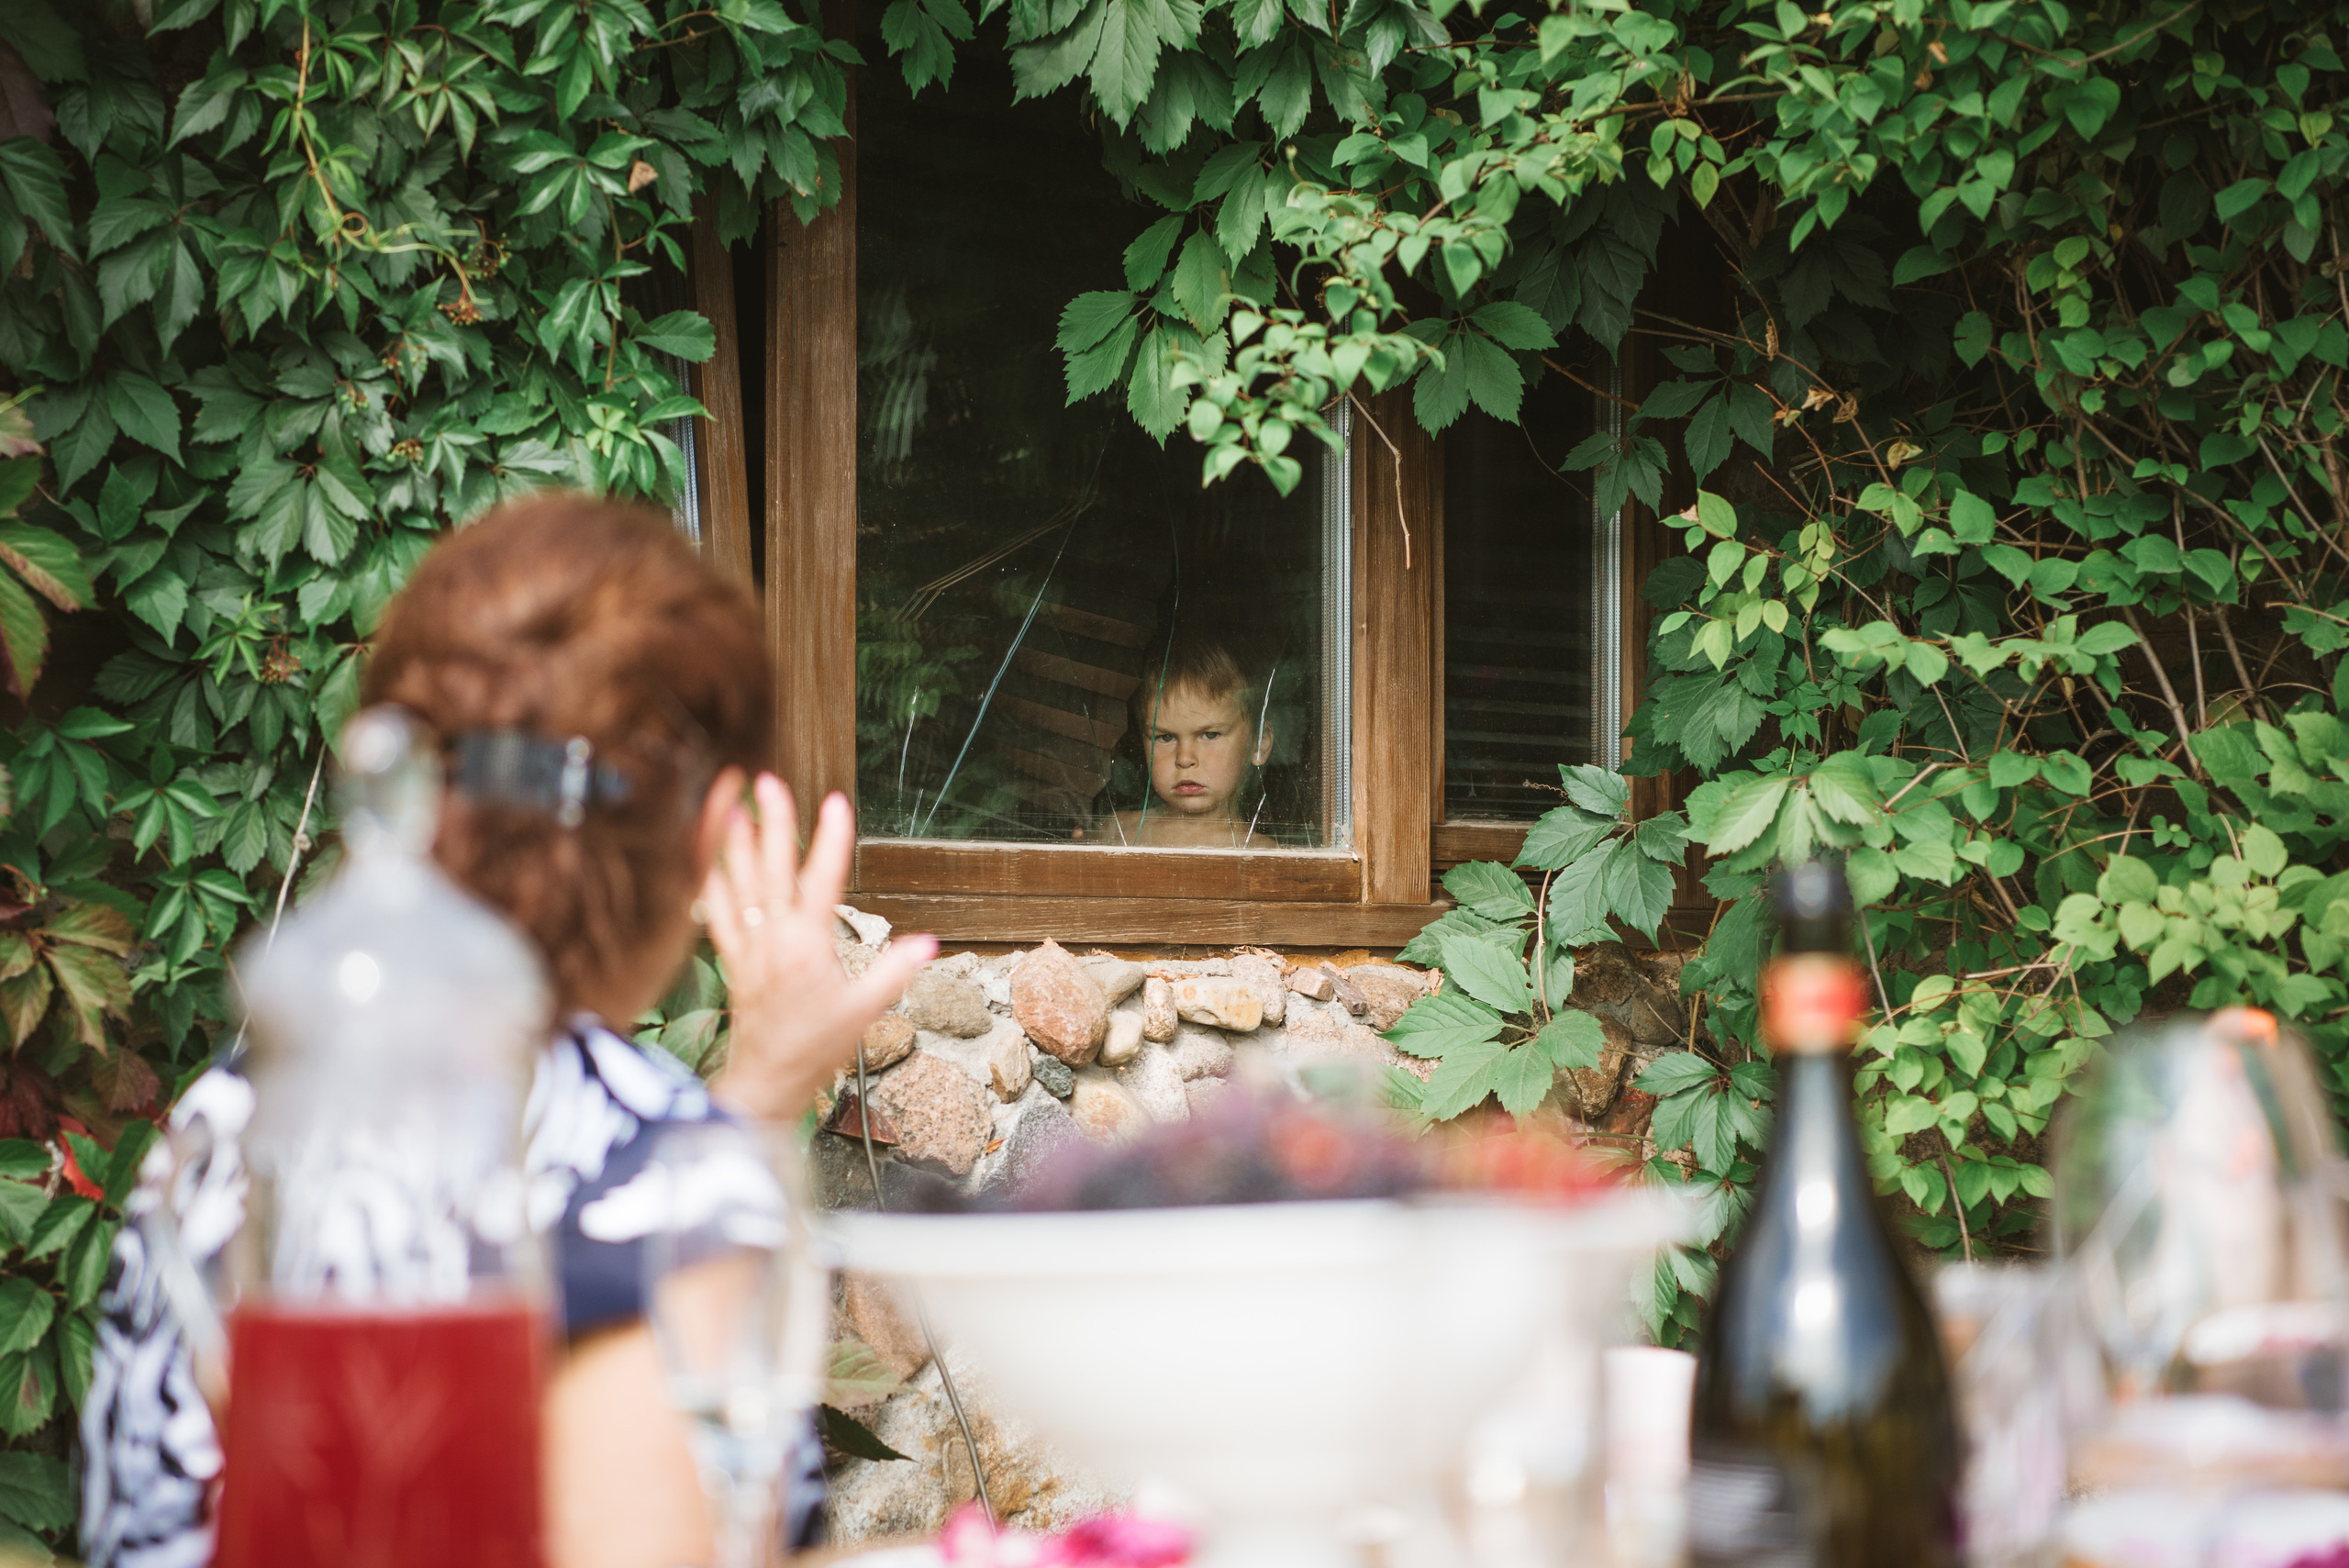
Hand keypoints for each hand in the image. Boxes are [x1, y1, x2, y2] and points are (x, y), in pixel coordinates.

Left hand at [701, 775, 934, 1119]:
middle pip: (770, 868)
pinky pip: (713, 908)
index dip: (831, 839)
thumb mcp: (865, 1013)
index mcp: (808, 946)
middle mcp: (772, 939)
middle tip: (767, 780)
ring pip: (735, 881)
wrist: (767, 1079)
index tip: (836, 802)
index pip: (822, 880)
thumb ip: (895, 972)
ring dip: (731, 840)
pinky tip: (705, 855)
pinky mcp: (729, 957)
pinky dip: (707, 878)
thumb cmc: (815, 1048)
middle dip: (771, 820)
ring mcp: (746, 946)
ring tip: (728, 800)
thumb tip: (929, 943)